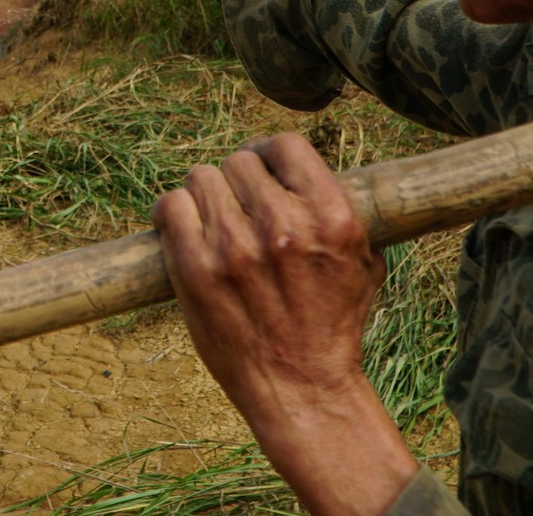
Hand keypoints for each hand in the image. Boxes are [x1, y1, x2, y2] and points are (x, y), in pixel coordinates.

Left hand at [152, 133, 417, 515]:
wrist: (301, 386)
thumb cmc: (333, 323)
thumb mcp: (362, 260)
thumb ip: (340, 209)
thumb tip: (307, 169)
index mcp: (330, 216)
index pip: (285, 145)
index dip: (269, 154)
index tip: (263, 170)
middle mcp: (283, 224)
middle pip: (238, 161)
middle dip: (238, 182)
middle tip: (239, 208)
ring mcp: (235, 246)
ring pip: (201, 178)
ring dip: (206, 197)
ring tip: (215, 223)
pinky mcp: (196, 268)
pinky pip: (170, 206)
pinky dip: (174, 214)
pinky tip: (184, 229)